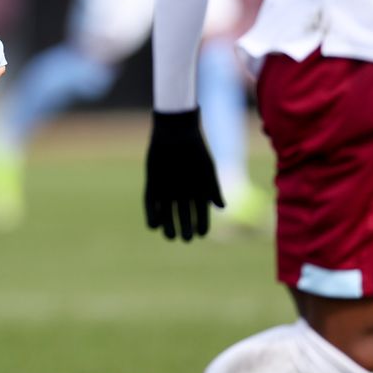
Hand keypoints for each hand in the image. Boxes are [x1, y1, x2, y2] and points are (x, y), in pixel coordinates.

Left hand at [144, 108, 223, 241]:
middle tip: (186, 238)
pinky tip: (155, 225)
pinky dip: (152, 215)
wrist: (175, 133)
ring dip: (167, 226)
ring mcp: (166, 190)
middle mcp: (181, 193)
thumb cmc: (195, 151)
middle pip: (183, 216)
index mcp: (197, 191)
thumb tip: (222, 208)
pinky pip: (151, 204)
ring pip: (166, 214)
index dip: (201, 224)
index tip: (201, 234)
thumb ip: (213, 189)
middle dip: (185, 228)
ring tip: (171, 236)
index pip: (200, 213)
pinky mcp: (152, 186)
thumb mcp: (207, 170)